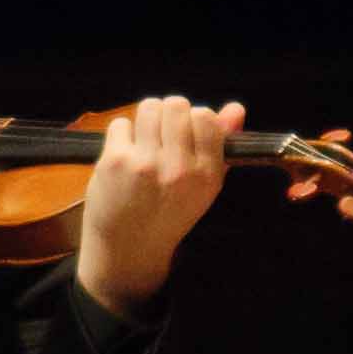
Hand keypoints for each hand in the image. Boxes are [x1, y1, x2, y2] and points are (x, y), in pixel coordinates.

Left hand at [72, 94, 243, 319]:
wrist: (129, 248)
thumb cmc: (168, 213)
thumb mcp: (203, 186)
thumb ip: (220, 144)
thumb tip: (236, 108)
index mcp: (207, 175)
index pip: (205, 117)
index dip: (192, 119)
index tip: (184, 136)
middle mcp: (180, 169)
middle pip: (176, 105)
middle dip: (167, 115)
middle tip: (161, 137)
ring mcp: (147, 163)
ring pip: (149, 107)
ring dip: (145, 120)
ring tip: (143, 142)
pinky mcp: (116, 161)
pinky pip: (121, 124)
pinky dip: (121, 136)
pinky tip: (124, 156)